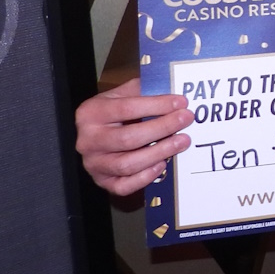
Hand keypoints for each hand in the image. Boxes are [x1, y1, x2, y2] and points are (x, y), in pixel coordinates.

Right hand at [75, 78, 193, 195]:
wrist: (96, 132)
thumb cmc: (115, 111)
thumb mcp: (124, 93)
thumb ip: (145, 90)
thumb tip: (175, 87)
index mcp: (91, 113)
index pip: (126, 108)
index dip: (157, 105)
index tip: (181, 102)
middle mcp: (88, 140)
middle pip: (129, 138)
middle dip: (163, 128)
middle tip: (186, 119)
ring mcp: (93, 163)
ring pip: (128, 164)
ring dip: (160, 152)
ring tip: (182, 141)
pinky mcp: (102, 181)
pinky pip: (124, 186)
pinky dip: (145, 177)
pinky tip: (162, 164)